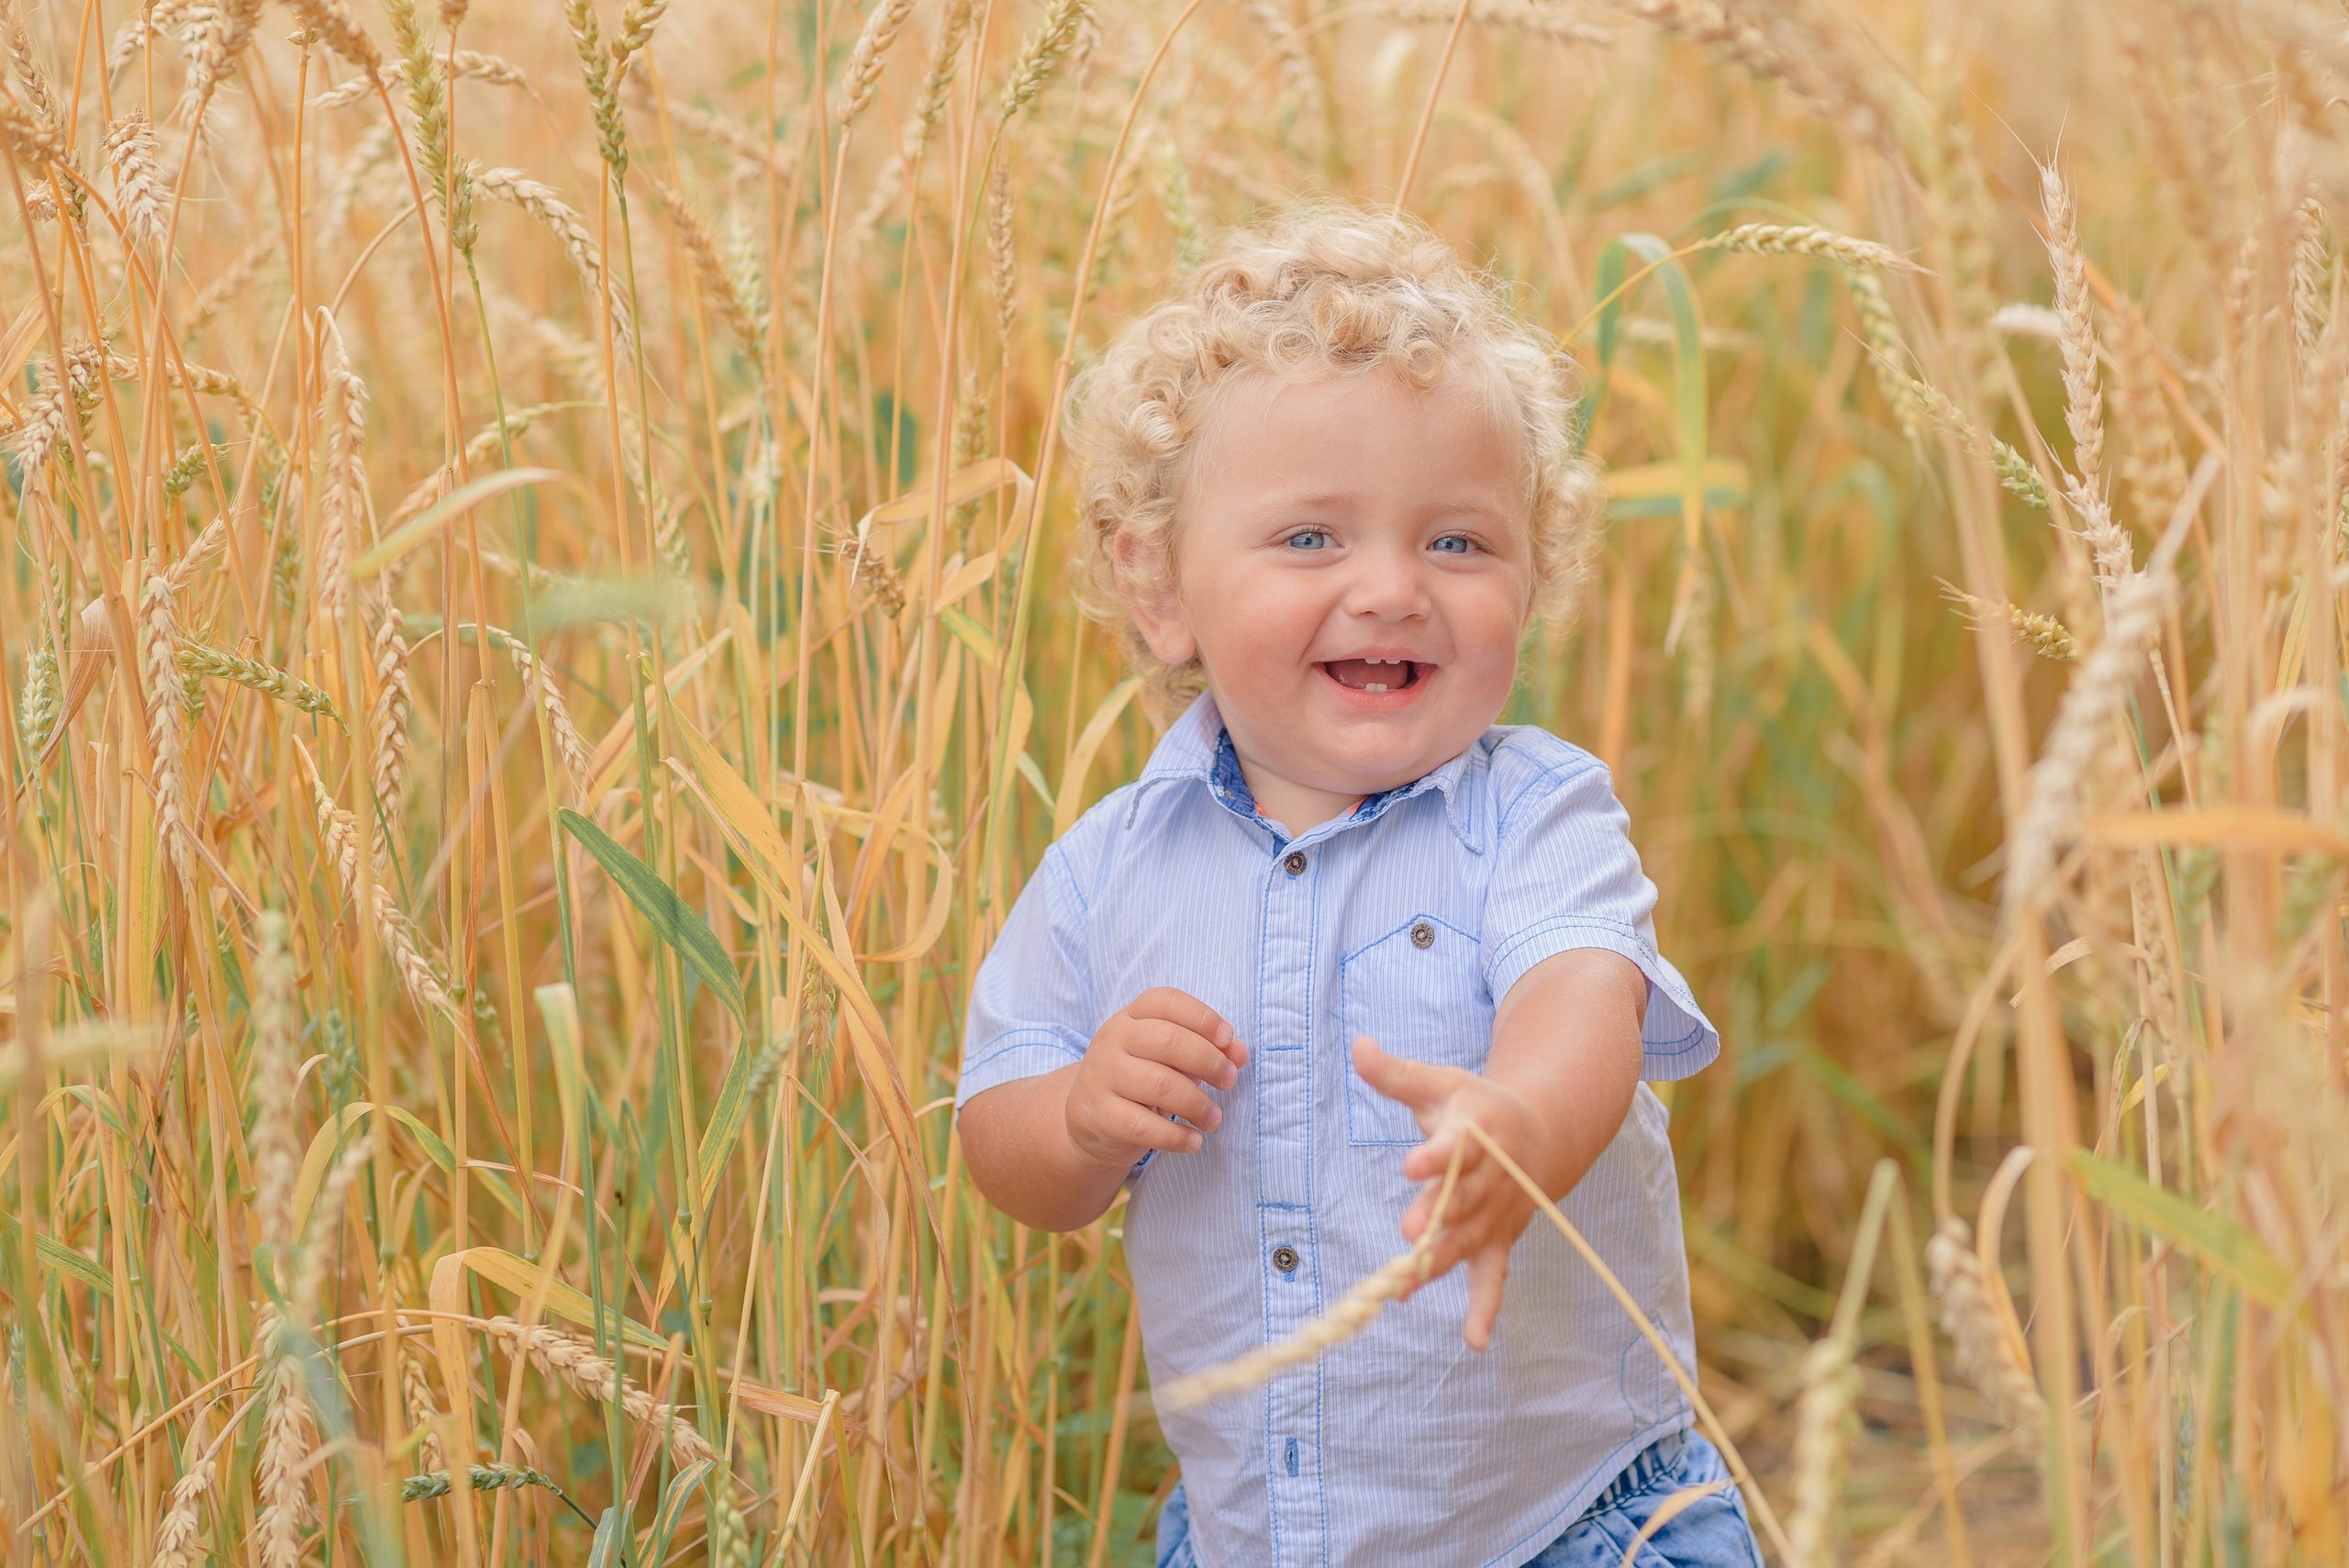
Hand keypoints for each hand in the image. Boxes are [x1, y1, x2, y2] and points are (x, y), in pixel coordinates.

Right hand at [1065, 988, 1249, 1171]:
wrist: (1086, 1116)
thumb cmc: (1139, 1079)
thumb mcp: (1168, 1058)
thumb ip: (1206, 1049)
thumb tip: (1240, 1054)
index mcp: (1130, 1017)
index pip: (1166, 1001)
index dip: (1203, 1017)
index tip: (1228, 1039)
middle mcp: (1112, 1039)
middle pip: (1168, 1041)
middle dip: (1209, 1062)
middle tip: (1228, 1082)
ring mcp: (1101, 1076)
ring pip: (1160, 1085)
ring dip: (1198, 1104)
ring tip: (1214, 1119)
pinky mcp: (1099, 1115)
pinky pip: (1144, 1126)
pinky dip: (1176, 1137)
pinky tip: (1193, 1141)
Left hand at [1351, 1035, 1557, 1351]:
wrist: (1541, 1132)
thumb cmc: (1476, 1105)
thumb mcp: (1439, 1082)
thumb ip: (1396, 1074)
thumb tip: (1358, 1046)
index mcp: (1476, 1130)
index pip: (1455, 1144)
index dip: (1435, 1155)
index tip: (1411, 1164)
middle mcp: (1491, 1175)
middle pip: (1463, 1198)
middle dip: (1438, 1215)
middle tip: (1411, 1232)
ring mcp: (1497, 1212)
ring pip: (1470, 1239)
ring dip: (1444, 1261)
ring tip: (1409, 1283)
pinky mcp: (1498, 1240)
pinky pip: (1495, 1277)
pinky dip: (1486, 1308)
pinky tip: (1474, 1340)